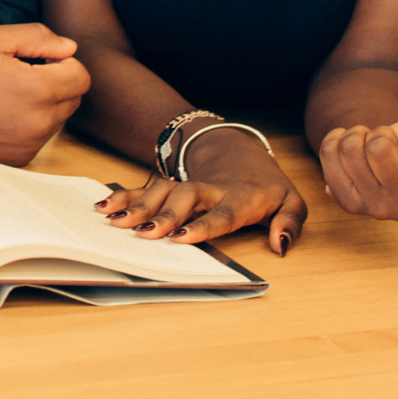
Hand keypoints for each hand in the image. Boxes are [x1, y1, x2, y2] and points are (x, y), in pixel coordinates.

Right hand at [0, 24, 89, 166]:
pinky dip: (30, 124)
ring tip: (8, 94)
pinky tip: (1, 114)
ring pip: (58, 118)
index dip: (64, 62)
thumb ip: (38, 37)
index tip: (39, 59)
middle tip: (23, 74)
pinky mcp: (18, 160)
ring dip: (44, 104)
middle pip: (74, 98)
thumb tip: (70, 48)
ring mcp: (28, 145)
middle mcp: (38, 123)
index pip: (81, 76)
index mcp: (37, 90)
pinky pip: (40, 137)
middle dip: (57, 82)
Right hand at [98, 127, 304, 254]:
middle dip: (164, 216)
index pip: (223, 212)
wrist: (242, 153)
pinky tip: (104, 206)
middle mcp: (211, 188)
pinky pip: (147, 189)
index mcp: (242, 196)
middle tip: (145, 234)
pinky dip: (125, 197)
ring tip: (116, 222)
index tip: (183, 236)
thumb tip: (281, 245)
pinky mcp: (172, 184)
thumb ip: (291, 222)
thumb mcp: (293, 201)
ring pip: (162, 191)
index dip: (203, 224)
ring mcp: (188, 184)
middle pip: (186, 198)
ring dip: (139, 206)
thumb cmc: (267, 186)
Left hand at [317, 113, 397, 225]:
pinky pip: (328, 155)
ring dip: (360, 135)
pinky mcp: (349, 204)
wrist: (397, 164)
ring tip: (371, 143)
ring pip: (350, 149)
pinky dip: (336, 139)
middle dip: (382, 134)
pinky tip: (352, 146)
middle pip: (378, 149)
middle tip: (390, 143)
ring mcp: (377, 211)